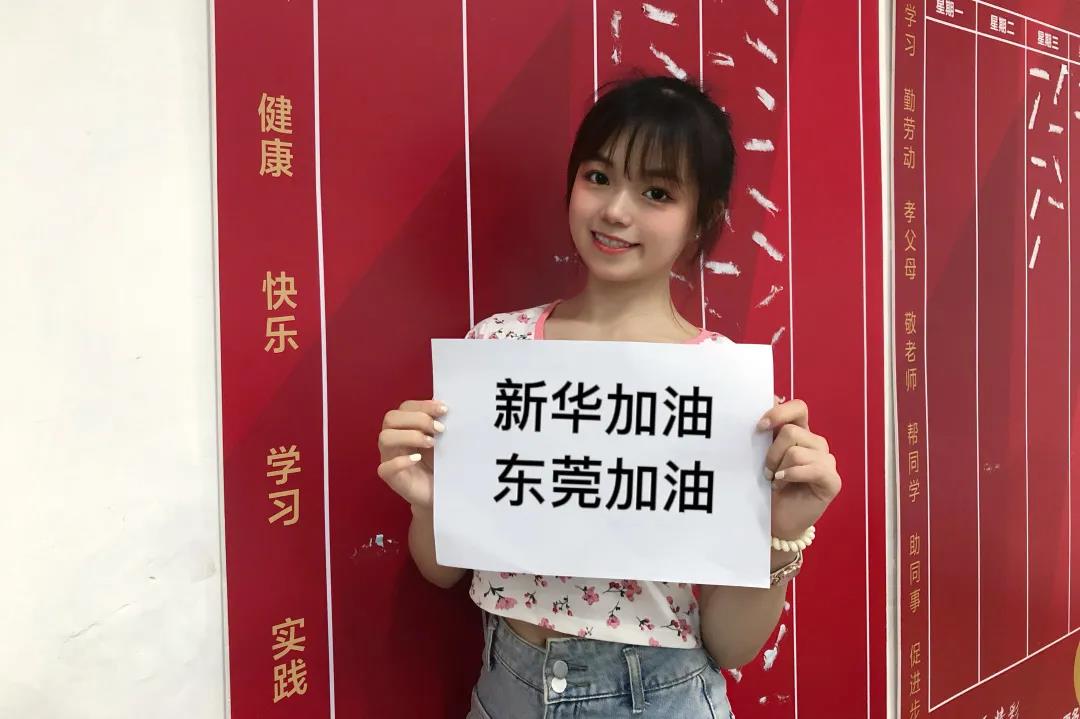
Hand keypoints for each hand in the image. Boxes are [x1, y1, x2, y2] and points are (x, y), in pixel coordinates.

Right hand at [376, 399, 446, 509]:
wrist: (442, 492)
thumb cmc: (440, 464)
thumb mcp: (442, 440)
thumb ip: (439, 424)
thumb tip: (445, 408)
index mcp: (404, 427)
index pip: (405, 407)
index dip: (423, 405)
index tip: (444, 410)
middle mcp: (394, 440)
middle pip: (391, 418)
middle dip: (417, 419)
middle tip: (439, 429)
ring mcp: (390, 459)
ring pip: (385, 438)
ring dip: (410, 436)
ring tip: (431, 443)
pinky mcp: (392, 478)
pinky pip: (385, 467)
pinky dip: (400, 461)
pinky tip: (417, 459)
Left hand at [759, 399, 841, 540]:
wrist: (776, 520)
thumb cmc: (767, 487)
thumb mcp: (761, 456)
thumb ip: (767, 432)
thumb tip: (770, 399)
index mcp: (800, 432)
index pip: (798, 407)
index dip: (779, 412)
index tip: (759, 427)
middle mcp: (816, 443)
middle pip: (791, 431)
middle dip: (771, 452)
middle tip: (766, 470)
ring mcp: (827, 461)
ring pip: (796, 452)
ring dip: (779, 468)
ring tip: (775, 481)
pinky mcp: (832, 480)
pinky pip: (811, 469)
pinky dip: (791, 476)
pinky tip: (782, 483)